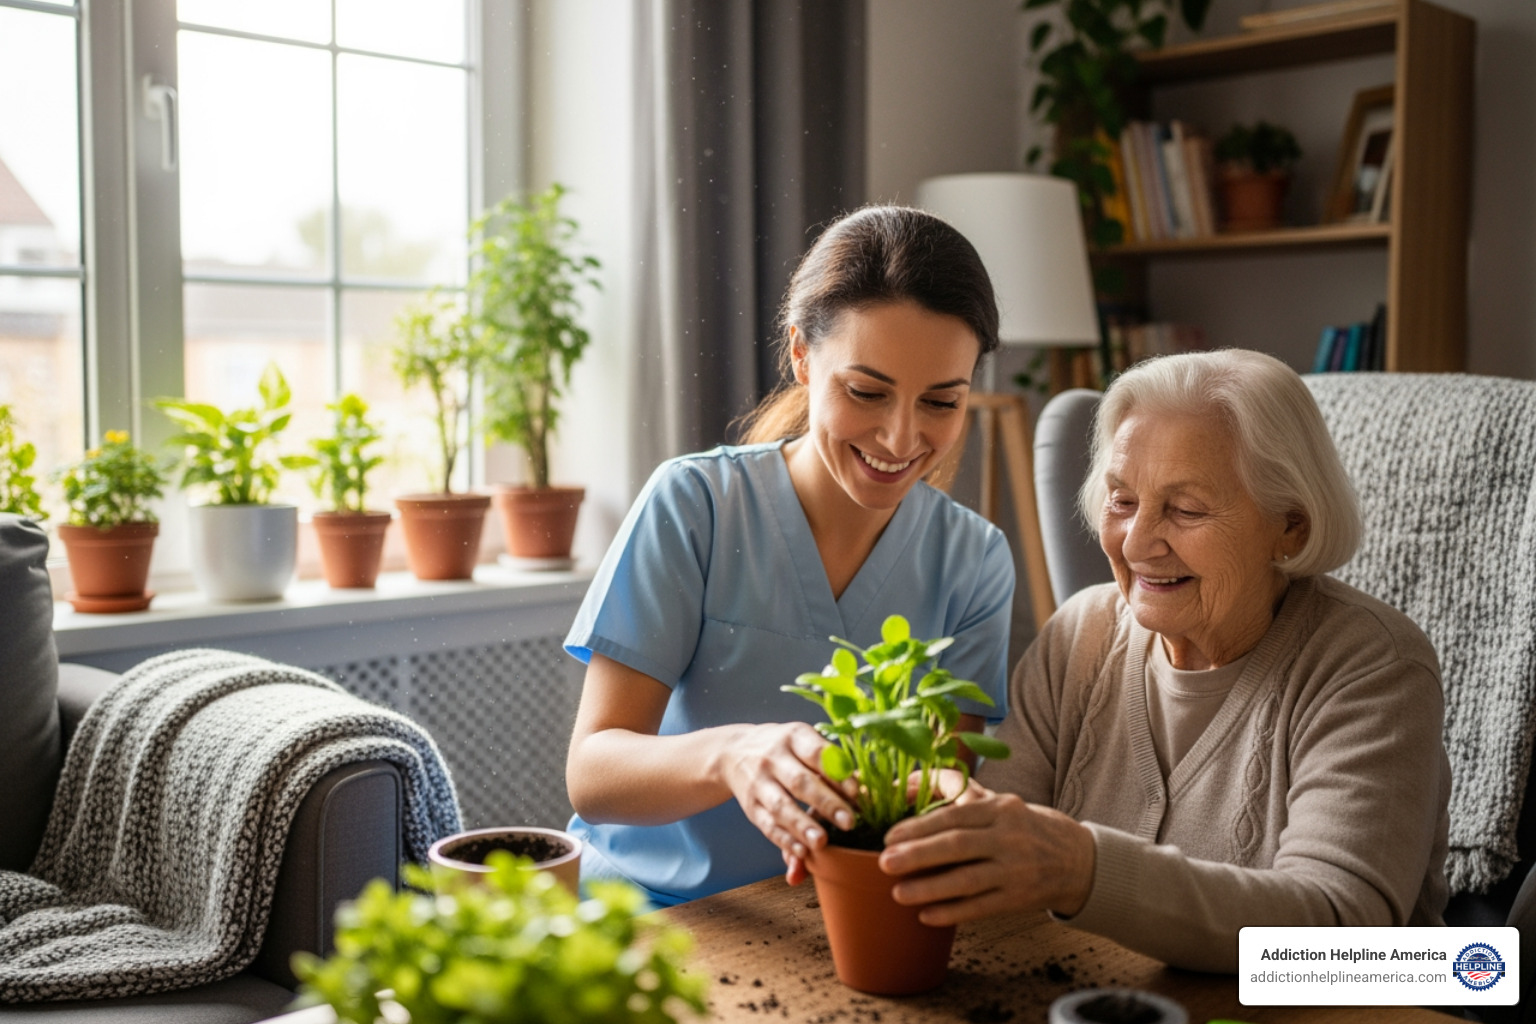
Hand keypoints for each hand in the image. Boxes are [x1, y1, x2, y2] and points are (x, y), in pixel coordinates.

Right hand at [720, 722, 855, 862]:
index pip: (817, 753)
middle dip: (826, 803)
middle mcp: (773, 758)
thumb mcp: (804, 742)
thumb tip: (858, 793)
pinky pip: (767, 825)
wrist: (734, 751)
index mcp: (794, 737)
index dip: (837, 773)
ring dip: (802, 826)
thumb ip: (830, 764)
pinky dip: (785, 840)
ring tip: (822, 842)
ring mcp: (759, 783)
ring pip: (781, 806)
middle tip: (849, 822)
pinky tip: (801, 851)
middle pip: (800, 782)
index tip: (856, 792)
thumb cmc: (784, 749)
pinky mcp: (750, 807)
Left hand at [877, 781, 1095, 926]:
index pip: (955, 815)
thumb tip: (910, 782)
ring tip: (899, 893)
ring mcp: (1015, 869)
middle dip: (918, 855)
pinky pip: (980, 908)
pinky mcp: (1019, 898)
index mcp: (1001, 808)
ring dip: (930, 888)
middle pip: (958, 845)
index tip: (889, 836)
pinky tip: (927, 916)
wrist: (1077, 860)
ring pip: (967, 880)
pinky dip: (952, 912)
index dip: (919, 826)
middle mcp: (1009, 837)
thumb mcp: (1000, 802)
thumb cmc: (1025, 827)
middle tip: (884, 863)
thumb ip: (959, 792)